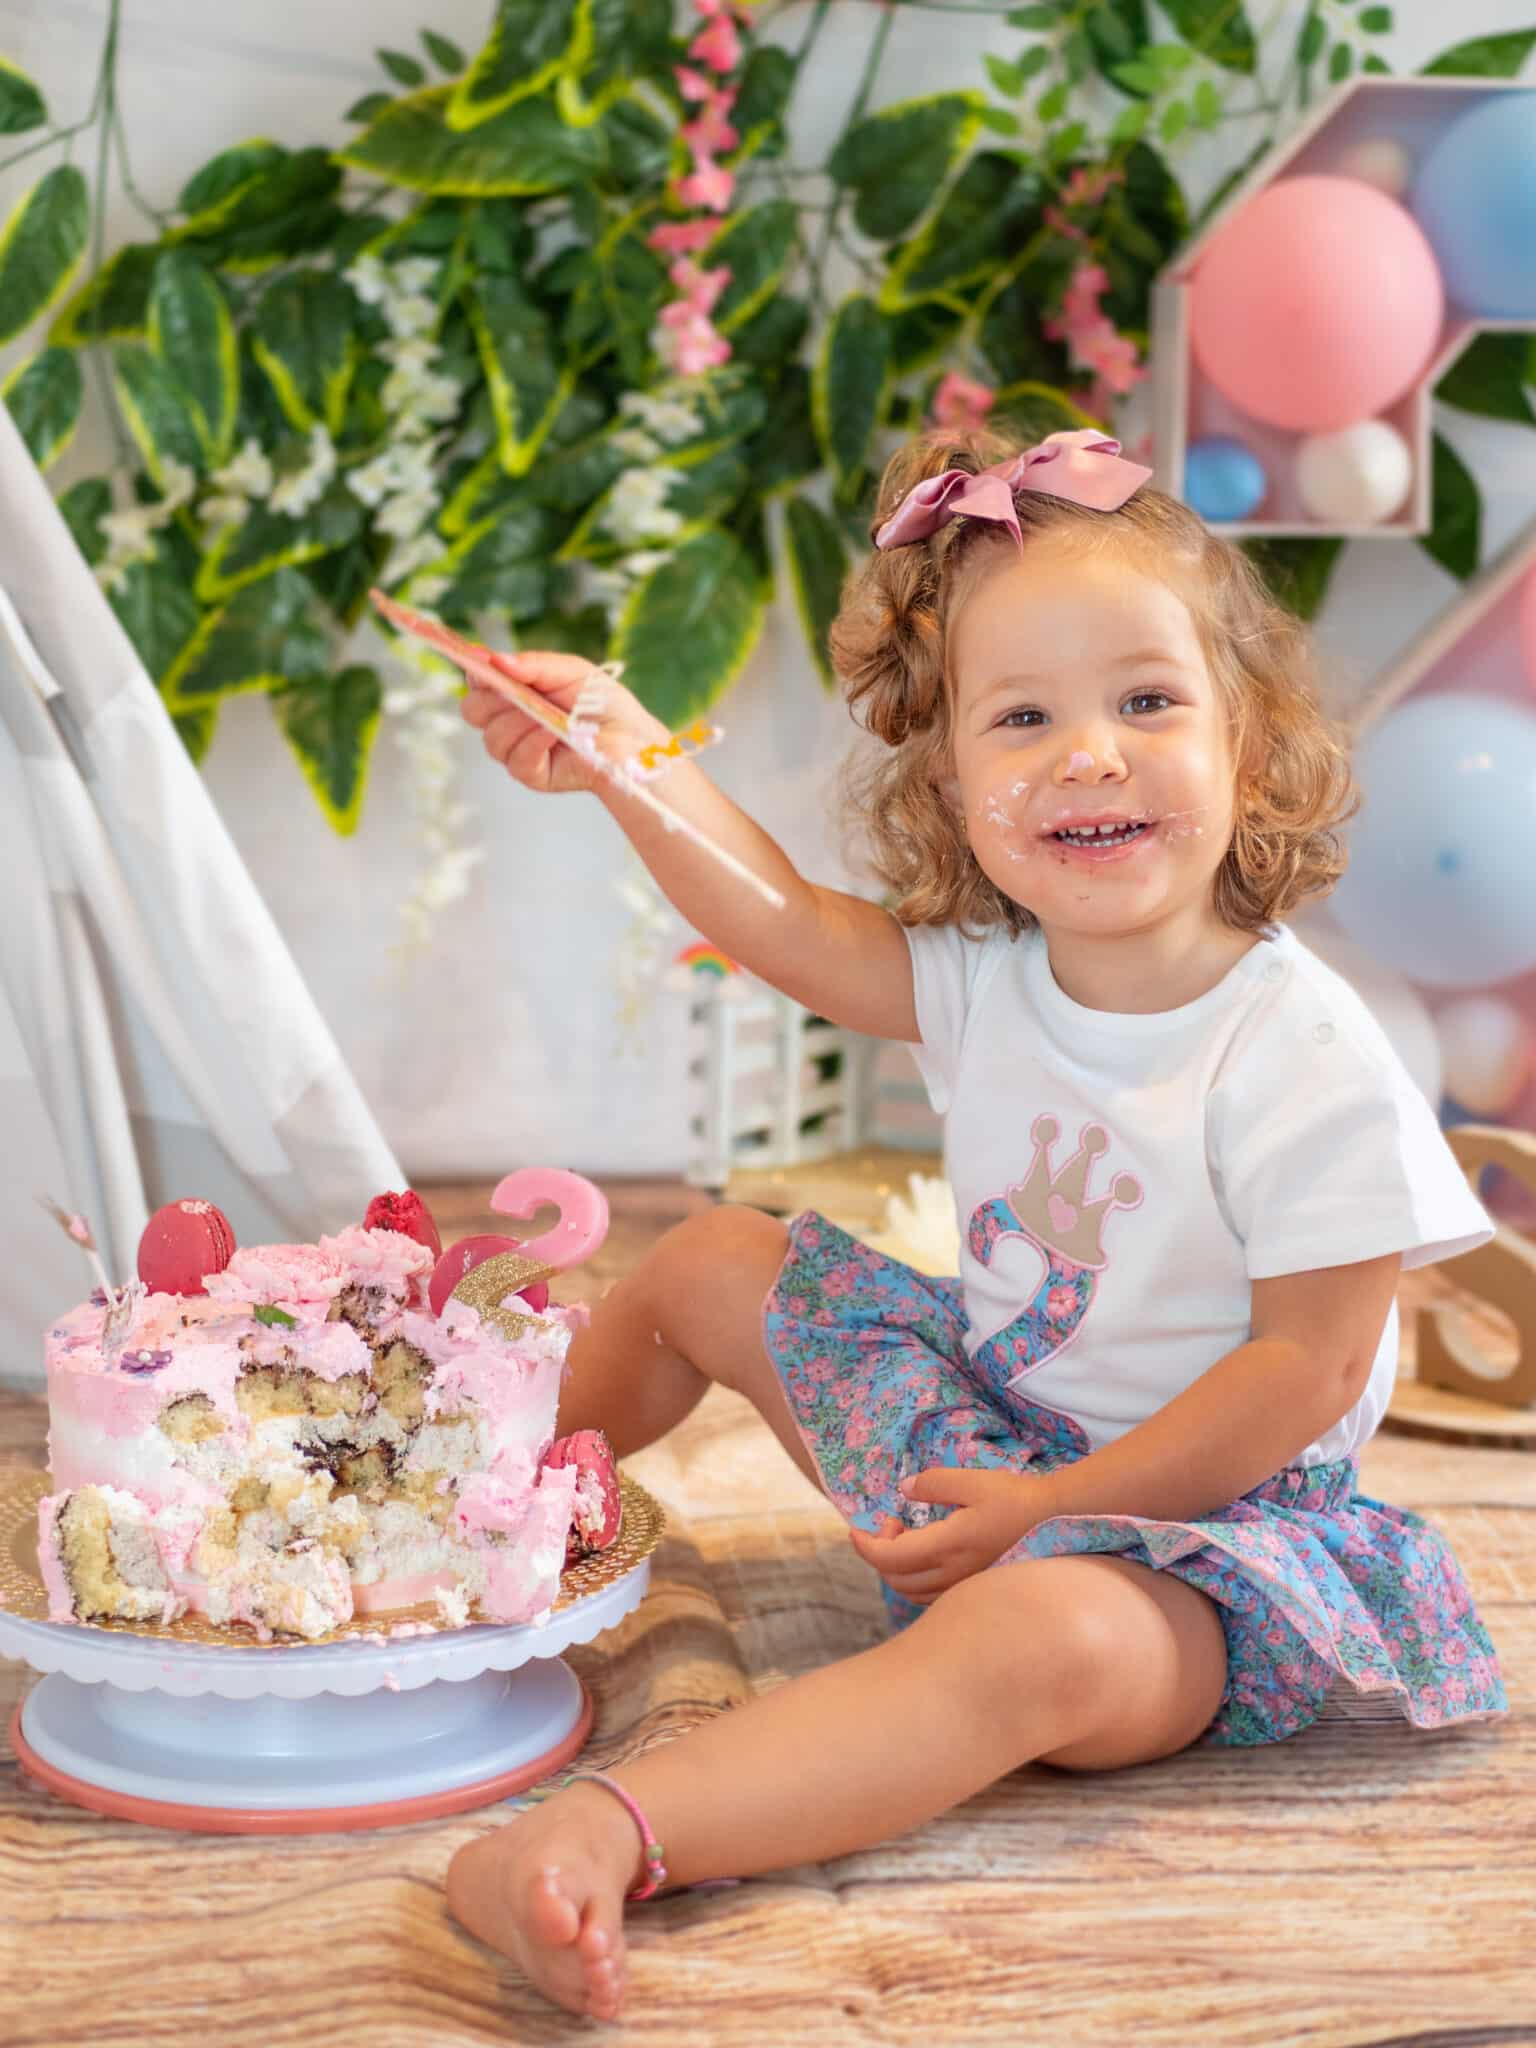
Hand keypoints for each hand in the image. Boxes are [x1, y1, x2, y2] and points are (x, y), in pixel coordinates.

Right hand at [460, 648, 669, 795]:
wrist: (630, 738)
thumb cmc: (601, 702)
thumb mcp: (569, 671)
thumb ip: (532, 664)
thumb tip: (495, 659)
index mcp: (514, 691)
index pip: (478, 682)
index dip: (476, 673)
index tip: (484, 667)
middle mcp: (509, 720)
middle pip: (473, 711)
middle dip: (493, 700)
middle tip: (520, 694)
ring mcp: (518, 748)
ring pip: (492, 738)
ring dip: (519, 723)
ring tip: (549, 717)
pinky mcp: (532, 773)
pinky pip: (516, 760)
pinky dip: (534, 743)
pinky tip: (554, 733)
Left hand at [847, 1466, 1055, 1605]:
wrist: (1058, 1520)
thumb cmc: (1016, 1497)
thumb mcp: (972, 1481)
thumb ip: (933, 1483)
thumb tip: (904, 1489)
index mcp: (949, 1547)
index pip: (891, 1558)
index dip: (866, 1546)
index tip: (855, 1528)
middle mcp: (954, 1574)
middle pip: (896, 1580)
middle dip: (879, 1554)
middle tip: (889, 1523)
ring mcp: (966, 1586)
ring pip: (914, 1593)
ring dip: (897, 1569)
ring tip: (906, 1535)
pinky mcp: (976, 1587)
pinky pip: (932, 1595)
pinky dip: (916, 1578)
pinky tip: (928, 1553)